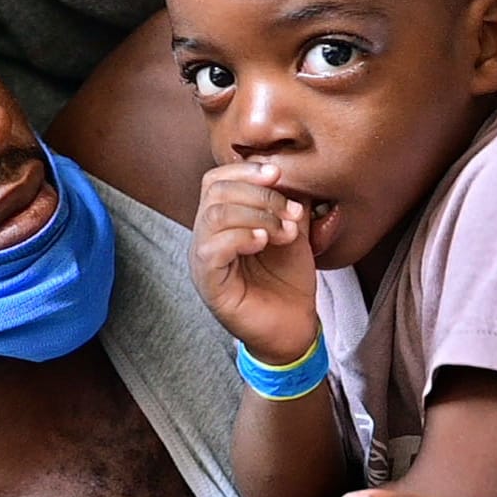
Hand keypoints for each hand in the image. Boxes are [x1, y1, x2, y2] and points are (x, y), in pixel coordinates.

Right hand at [190, 161, 319, 363]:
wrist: (293, 325)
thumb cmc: (288, 280)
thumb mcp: (292, 230)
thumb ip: (287, 201)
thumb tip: (292, 170)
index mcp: (221, 221)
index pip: (216, 180)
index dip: (245, 170)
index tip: (278, 174)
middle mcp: (206, 237)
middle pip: (216, 192)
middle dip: (260, 194)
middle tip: (292, 212)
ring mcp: (203, 260)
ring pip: (214, 216)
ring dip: (257, 215)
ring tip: (284, 231)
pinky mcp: (208, 284)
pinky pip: (212, 249)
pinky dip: (241, 238)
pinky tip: (264, 243)